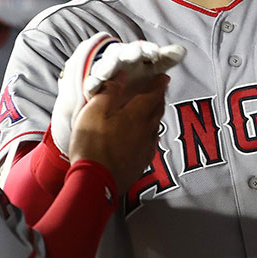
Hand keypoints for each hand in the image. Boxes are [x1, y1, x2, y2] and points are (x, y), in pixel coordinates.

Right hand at [52, 34, 184, 157]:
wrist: (95, 182)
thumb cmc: (93, 145)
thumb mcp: (94, 111)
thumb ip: (109, 91)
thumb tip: (121, 75)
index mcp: (136, 115)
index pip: (152, 95)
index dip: (158, 85)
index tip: (164, 78)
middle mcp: (146, 130)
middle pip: (157, 111)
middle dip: (159, 99)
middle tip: (160, 92)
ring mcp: (145, 148)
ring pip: (156, 127)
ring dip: (156, 117)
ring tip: (153, 111)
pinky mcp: (140, 163)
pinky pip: (151, 144)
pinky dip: (151, 136)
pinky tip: (148, 138)